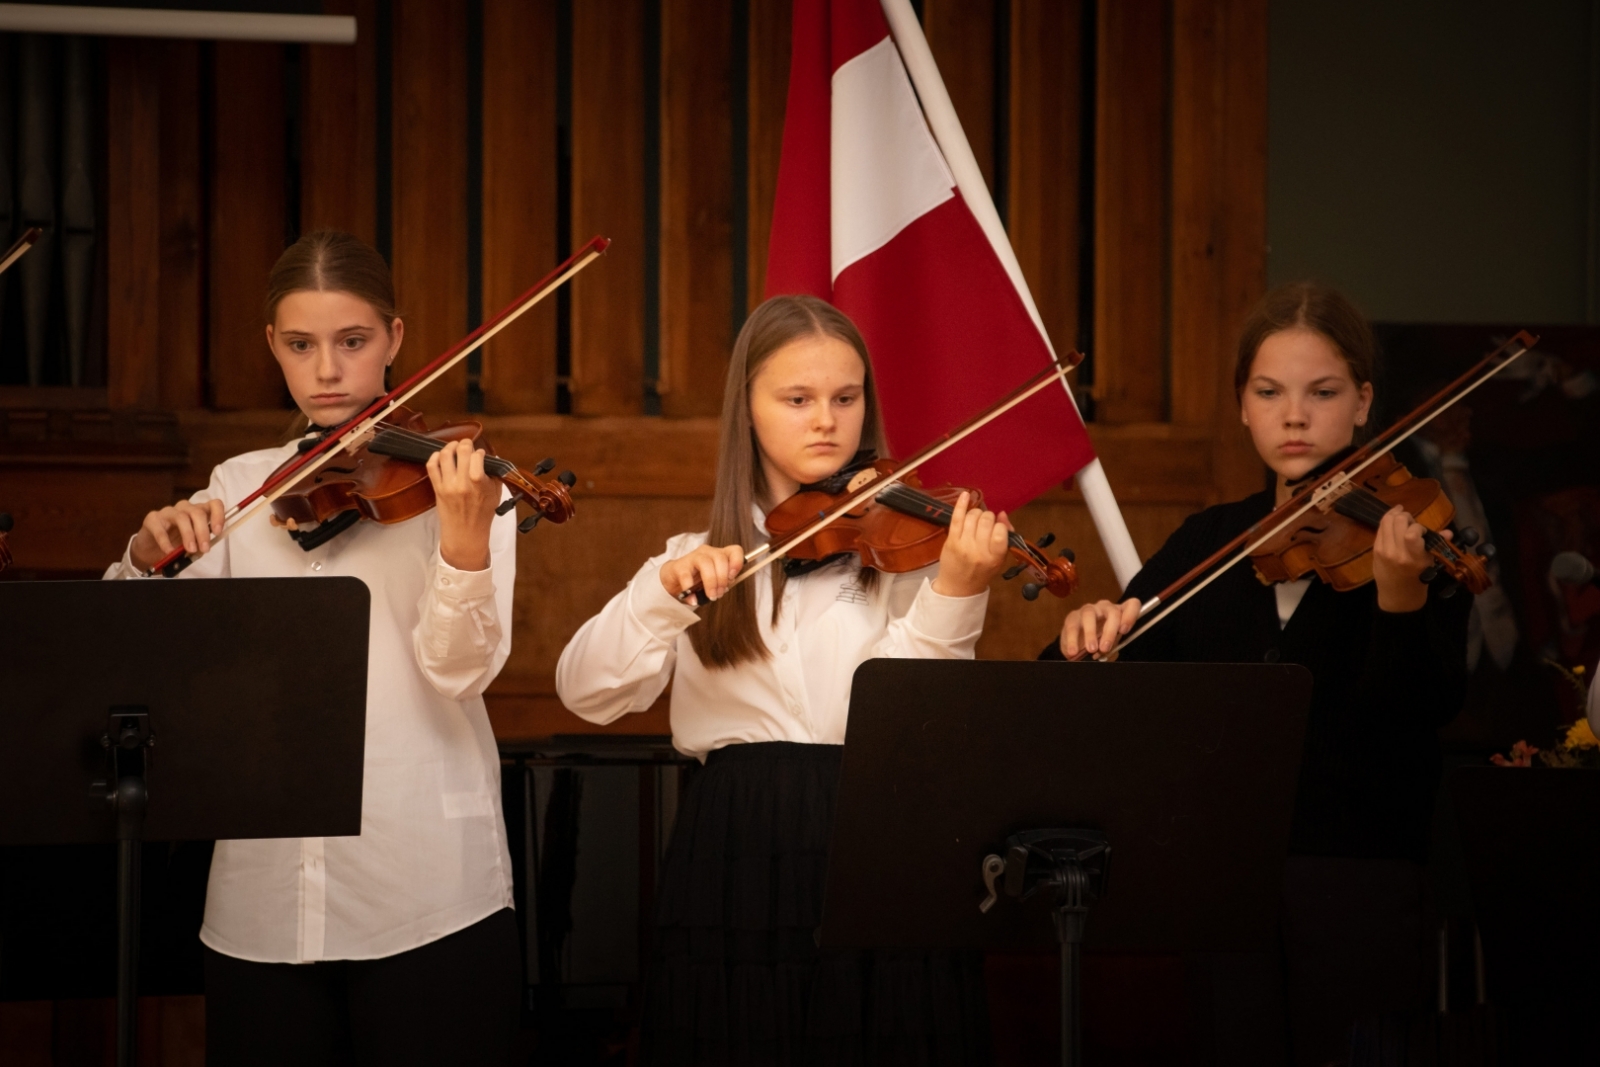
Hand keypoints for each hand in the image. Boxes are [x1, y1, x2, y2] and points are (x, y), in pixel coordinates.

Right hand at [130, 497, 225, 571]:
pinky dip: (166, 542)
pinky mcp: (152, 519)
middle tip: (204, 548)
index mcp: (199, 512)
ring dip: (188, 535)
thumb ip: (200, 544)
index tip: (218, 532)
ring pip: (181, 517)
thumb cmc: (176, 544)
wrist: (151, 549)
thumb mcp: (193, 545)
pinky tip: (169, 551)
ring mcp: (168, 512)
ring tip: (190, 550)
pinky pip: (160, 528)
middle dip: (203, 531)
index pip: (214, 504)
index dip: (218, 515)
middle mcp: (185, 508)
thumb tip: (205, 548)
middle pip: (197, 512)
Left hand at [430, 439, 500, 570]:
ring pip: (444, 455)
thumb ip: (495, 475)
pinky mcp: (437, 488)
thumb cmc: (483, 515)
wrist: (465, 534)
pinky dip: (434, 456)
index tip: (481, 454)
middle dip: (465, 443)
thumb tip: (491, 458)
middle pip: (461, 452)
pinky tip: (441, 455)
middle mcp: (462, 483)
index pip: (477, 457)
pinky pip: (431, 466)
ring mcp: (447, 485)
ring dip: (450, 446)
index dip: (479, 451)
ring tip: (454, 447)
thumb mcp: (496, 495)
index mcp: (479, 485)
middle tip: (467, 444)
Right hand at [660, 544, 745, 604]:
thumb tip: (725, 587)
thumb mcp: (714, 581)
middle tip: (719, 594)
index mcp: (720, 555)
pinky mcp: (679, 566)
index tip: (732, 578)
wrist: (674, 580)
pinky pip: (686, 575)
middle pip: (720, 558)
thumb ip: (722, 582)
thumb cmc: (697, 579)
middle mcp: (708, 552)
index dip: (737, 563)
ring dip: (710, 582)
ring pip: (706, 563)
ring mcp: (693, 557)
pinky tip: (693, 600)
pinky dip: (691, 590)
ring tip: (710, 596)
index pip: (735, 550)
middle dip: (722, 579)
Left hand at [930, 492, 1011, 597]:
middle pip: (986, 521)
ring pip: (972, 517)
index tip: (996, 527)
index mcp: (995, 557)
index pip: (1000, 531)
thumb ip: (1005, 537)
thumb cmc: (982, 572)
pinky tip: (965, 495)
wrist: (958, 587)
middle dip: (988, 517)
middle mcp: (979, 551)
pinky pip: (956, 517)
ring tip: (976, 520)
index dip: (999, 525)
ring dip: (976, 513)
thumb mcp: (1000, 559)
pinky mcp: (951, 540)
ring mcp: (963, 545)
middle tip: (985, 524)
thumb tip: (1003, 514)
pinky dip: (961, 504)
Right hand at [1059, 598, 1140, 658]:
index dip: (1130, 616)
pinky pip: (1072, 626)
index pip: (1132, 605)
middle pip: (1112, 612)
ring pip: (1090, 615)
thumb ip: (1112, 648)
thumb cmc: (1100, 644)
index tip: (1124, 631)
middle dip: (1109, 631)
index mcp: (1120, 613)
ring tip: (1091, 649)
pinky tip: (1073, 651)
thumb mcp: (1110, 646)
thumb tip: (1107, 654)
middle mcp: (1105, 608)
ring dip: (1091, 634)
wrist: (1077, 646)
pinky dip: (1073, 640)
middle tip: (1105, 648)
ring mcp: (1088, 610)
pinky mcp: (1072, 616)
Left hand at [1372, 505, 1441, 612]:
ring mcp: (1383, 551)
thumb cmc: (1418, 580)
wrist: (1397, 597)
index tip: (1421, 530)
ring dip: (1394, 515)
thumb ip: (1437, 545)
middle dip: (1406, 516)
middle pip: (1397, 522)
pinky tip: (1393, 521)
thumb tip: (1448, 532)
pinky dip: (1386, 522)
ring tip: (1402, 516)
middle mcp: (1396, 553)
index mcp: (1413, 558)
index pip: (1411, 533)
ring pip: (1385, 522)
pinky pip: (1379, 529)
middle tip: (1411, 521)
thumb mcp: (1430, 564)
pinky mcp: (1374, 550)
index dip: (1417, 526)